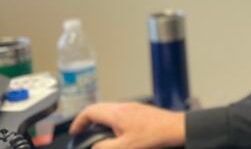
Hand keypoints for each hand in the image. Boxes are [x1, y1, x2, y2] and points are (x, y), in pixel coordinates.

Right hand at [69, 102, 185, 148]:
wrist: (177, 129)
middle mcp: (124, 106)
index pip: (89, 111)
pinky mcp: (140, 111)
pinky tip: (115, 131)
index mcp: (117, 113)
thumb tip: (93, 147)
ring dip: (99, 120)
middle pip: (98, 108)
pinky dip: (111, 120)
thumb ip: (104, 147)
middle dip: (87, 120)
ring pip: (109, 109)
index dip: (78, 122)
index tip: (73, 132)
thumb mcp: (125, 147)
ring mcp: (133, 107)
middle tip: (81, 133)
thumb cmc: (155, 136)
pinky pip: (120, 112)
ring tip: (96, 133)